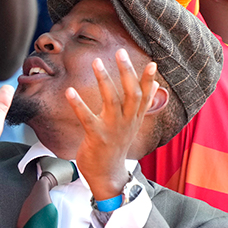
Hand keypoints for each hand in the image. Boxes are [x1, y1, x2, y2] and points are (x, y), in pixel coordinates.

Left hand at [66, 51, 159, 199]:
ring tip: (97, 61)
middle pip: (132, 94)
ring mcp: (112, 129)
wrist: (107, 175)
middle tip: (120, 52)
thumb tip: (157, 84)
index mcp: (135, 118)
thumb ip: (143, 104)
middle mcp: (127, 122)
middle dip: (127, 72)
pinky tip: (69, 91)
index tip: (153, 62)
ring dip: (104, 80)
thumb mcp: (133, 124)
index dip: (149, 79)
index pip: (145, 95)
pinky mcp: (96, 137)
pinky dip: (78, 104)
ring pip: (111, 101)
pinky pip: (86, 117)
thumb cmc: (117, 145)